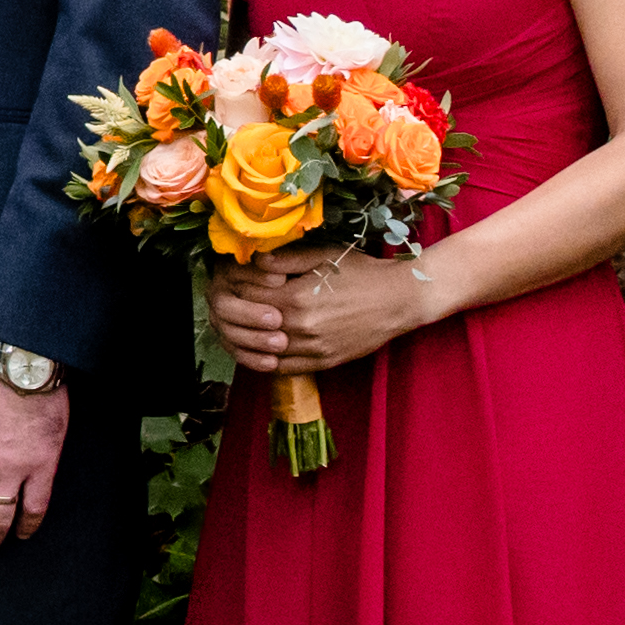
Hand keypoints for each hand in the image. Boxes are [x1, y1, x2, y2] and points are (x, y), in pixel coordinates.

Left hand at [208, 248, 442, 379]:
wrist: (399, 299)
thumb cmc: (362, 272)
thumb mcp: (323, 255)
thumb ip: (286, 259)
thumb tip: (253, 261)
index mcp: (296, 297)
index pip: (247, 296)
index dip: (232, 286)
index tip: (226, 279)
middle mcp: (300, 327)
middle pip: (248, 325)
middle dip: (232, 313)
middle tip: (225, 303)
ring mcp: (311, 349)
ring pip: (261, 351)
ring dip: (244, 340)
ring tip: (237, 326)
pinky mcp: (322, 363)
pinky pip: (283, 369)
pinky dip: (265, 361)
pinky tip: (259, 350)